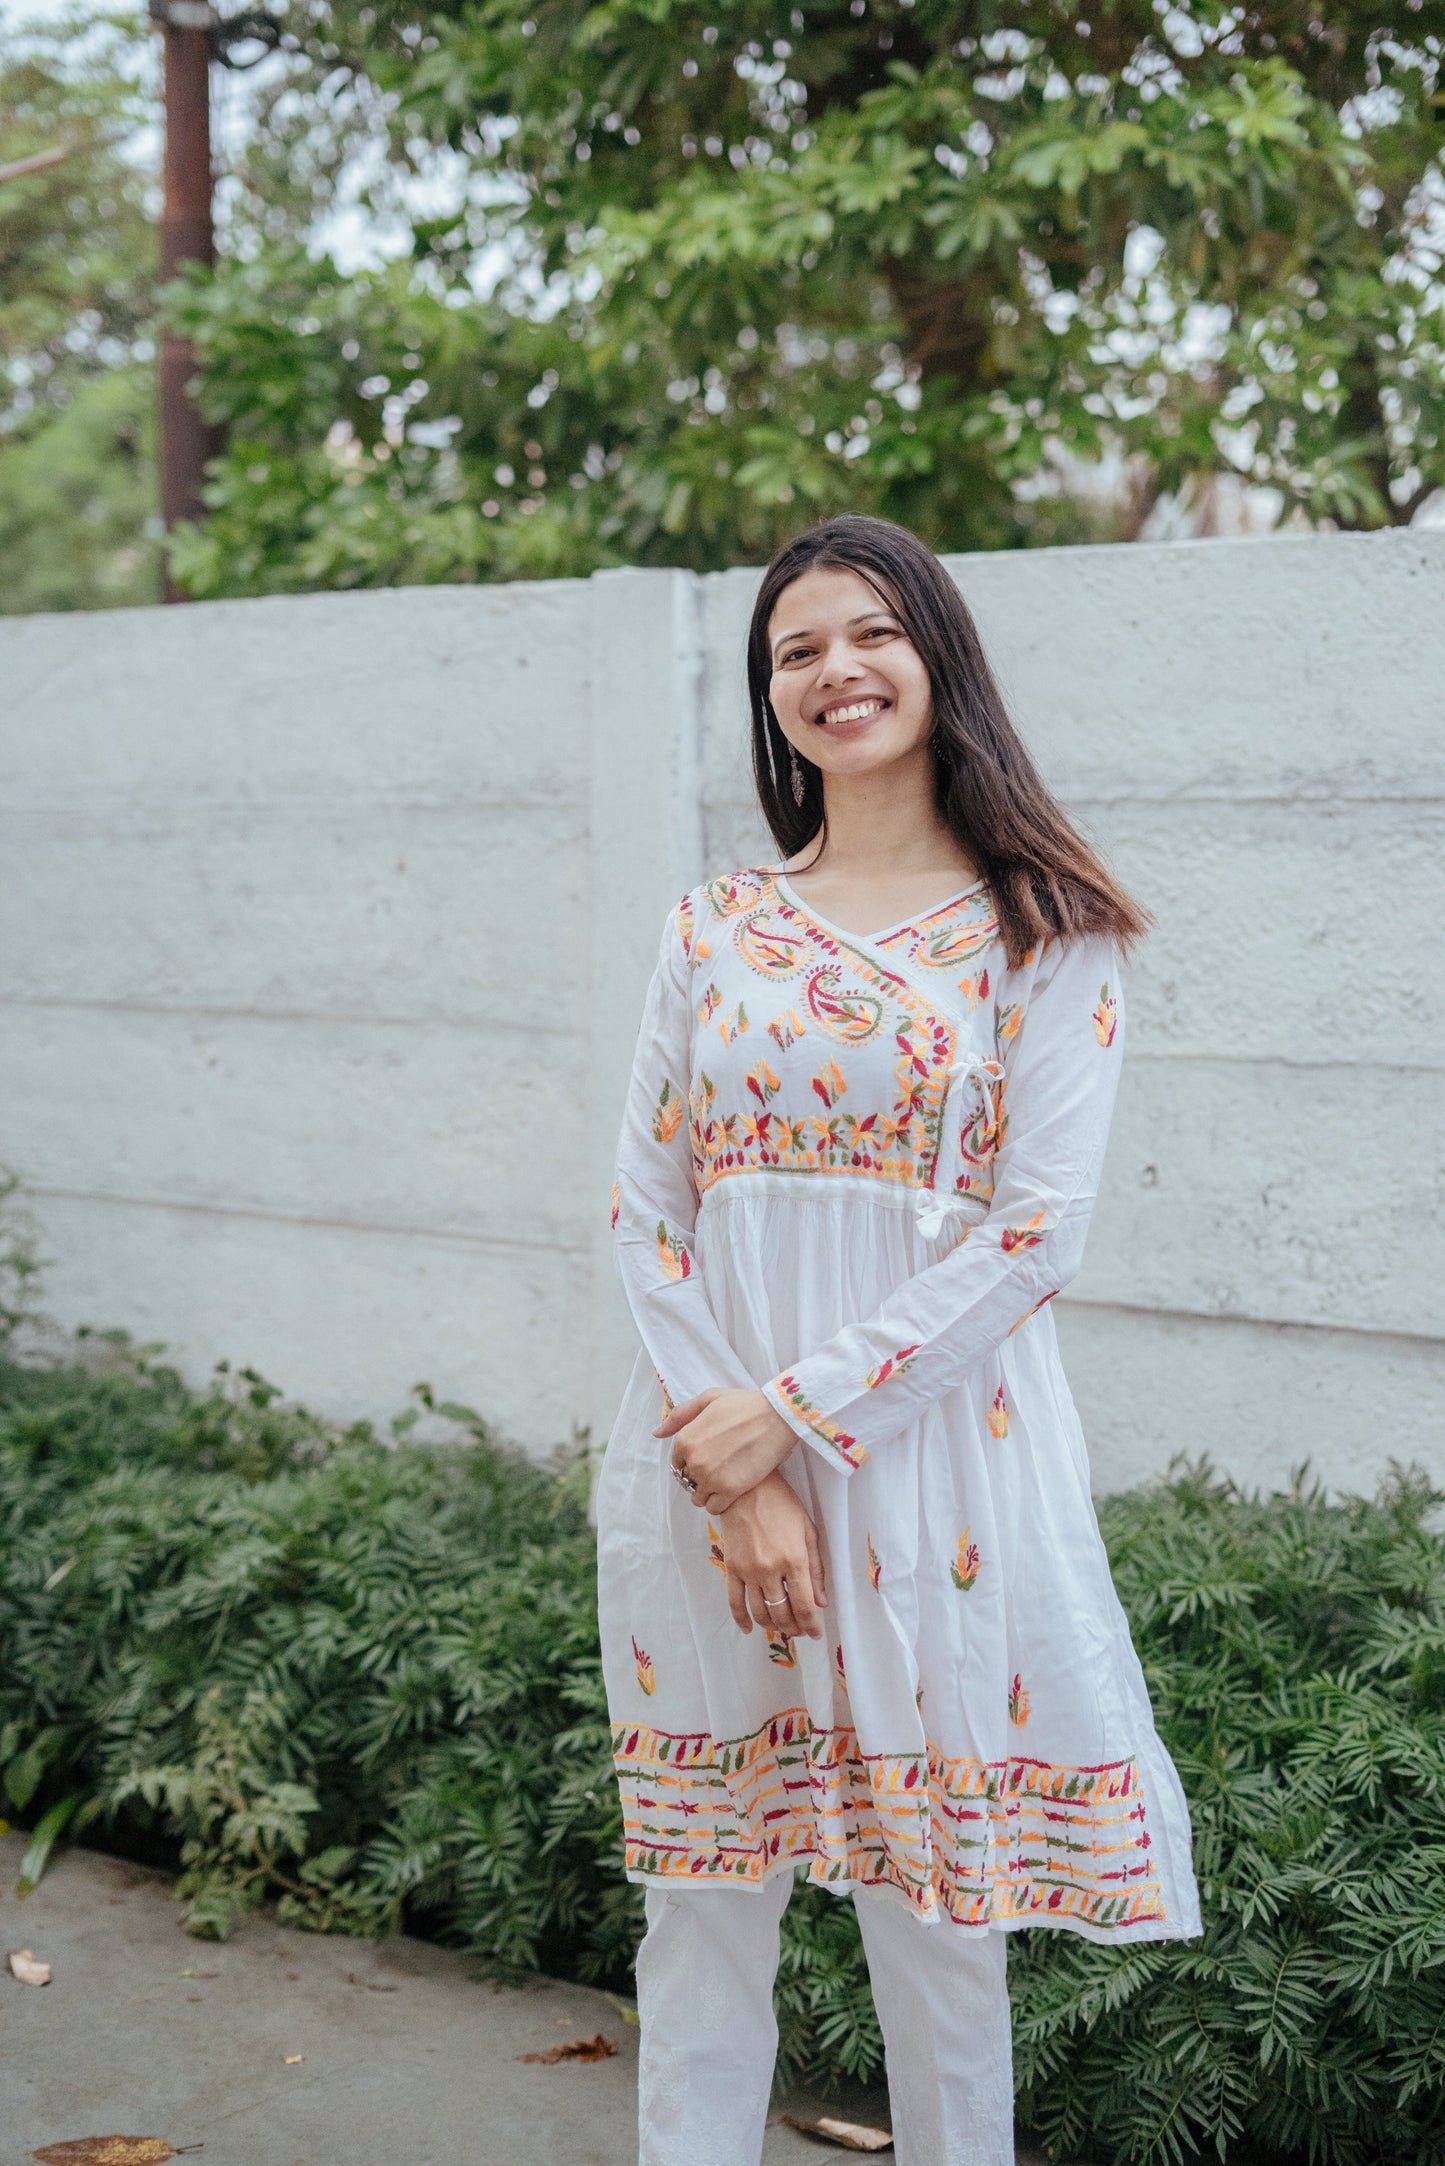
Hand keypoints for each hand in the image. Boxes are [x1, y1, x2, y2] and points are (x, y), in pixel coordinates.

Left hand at [655, 1387, 796, 1514]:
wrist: (777, 1417)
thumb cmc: (744, 1405)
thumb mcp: (708, 1399)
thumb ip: (679, 1416)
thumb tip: (656, 1433)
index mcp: (685, 1439)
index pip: (677, 1463)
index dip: (691, 1462)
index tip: (708, 1458)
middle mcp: (694, 1461)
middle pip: (688, 1481)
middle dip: (700, 1477)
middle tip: (720, 1467)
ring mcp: (711, 1477)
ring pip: (698, 1497)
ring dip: (708, 1492)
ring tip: (726, 1480)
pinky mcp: (730, 1490)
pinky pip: (714, 1508)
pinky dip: (720, 1503)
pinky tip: (732, 1491)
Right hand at [715, 1471, 828, 1641]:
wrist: (748, 1488)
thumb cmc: (783, 1505)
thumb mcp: (808, 1531)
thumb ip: (816, 1569)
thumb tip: (821, 1602)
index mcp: (794, 1560)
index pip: (804, 1606)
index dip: (811, 1625)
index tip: (815, 1633)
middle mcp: (770, 1570)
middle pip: (782, 1613)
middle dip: (794, 1628)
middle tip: (800, 1630)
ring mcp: (748, 1571)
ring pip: (760, 1613)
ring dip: (773, 1626)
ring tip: (781, 1627)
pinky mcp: (731, 1568)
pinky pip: (734, 1602)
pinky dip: (741, 1619)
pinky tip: (749, 1629)